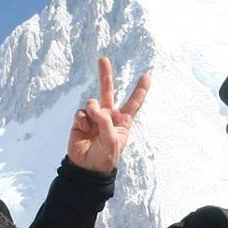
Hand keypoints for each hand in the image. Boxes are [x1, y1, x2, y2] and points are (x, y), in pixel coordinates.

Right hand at [67, 57, 150, 173]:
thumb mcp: (112, 139)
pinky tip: (83, 128)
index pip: (134, 102)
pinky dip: (82, 119)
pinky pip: (81, 112)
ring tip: (92, 127)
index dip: (140, 89)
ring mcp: (93, 117)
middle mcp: (108, 115)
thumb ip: (104, 120)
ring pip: (92, 102)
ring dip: (93, 111)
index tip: (147, 75)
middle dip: (105, 75)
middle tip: (103, 59)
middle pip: (108, 91)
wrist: (87, 167)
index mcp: (123, 121)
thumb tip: (91, 105)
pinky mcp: (80, 120)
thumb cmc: (105, 155)